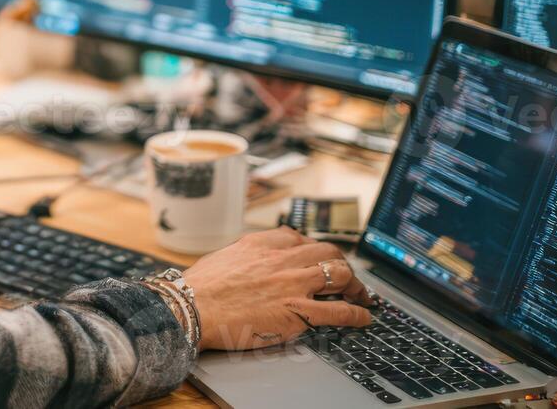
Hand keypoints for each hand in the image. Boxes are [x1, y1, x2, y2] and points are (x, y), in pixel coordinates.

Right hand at [182, 227, 372, 349]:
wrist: (192, 307)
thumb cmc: (200, 288)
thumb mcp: (224, 257)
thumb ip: (244, 255)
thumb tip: (249, 261)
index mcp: (262, 244)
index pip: (300, 238)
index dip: (314, 249)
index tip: (318, 258)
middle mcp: (282, 259)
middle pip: (327, 252)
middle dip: (341, 263)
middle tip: (345, 276)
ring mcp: (293, 284)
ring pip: (340, 274)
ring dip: (355, 285)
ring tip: (360, 294)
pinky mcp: (298, 311)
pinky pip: (339, 310)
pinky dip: (357, 313)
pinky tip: (363, 317)